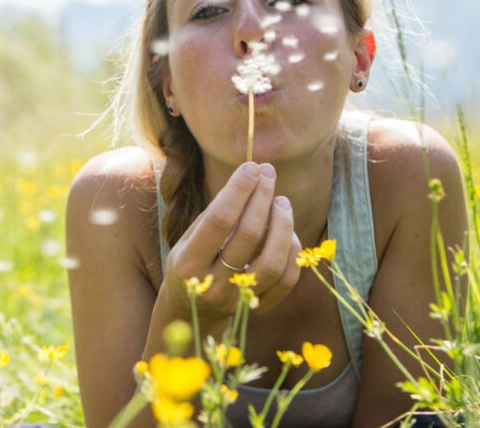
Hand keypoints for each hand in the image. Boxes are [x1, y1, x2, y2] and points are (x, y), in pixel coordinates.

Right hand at [162, 162, 302, 323]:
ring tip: (282, 201)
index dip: (238, 191)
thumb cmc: (192, 261)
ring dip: (282, 225)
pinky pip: (286, 280)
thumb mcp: (189, 239)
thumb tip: (250, 177)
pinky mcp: (259, 308)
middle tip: (268, 173)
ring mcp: (238, 299)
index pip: (219, 220)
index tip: (251, 167)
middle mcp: (212, 284)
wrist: (192, 311)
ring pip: (272, 261)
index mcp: (189, 263)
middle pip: (247, 235)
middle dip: (261, 198)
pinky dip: (291, 251)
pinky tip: (287, 231)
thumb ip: (216, 214)